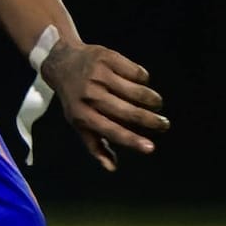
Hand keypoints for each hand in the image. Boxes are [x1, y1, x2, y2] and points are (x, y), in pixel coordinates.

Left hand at [41, 41, 167, 171]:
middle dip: (151, 121)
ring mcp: (99, 75)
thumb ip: (95, 145)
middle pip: (128, 111)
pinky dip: (143, 79)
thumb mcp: (78, 122)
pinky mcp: (108, 57)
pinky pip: (137, 72)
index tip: (151, 148)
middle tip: (164, 125)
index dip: (132, 141)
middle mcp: (90, 95)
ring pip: (137, 91)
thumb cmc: (76, 99)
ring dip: (152, 100)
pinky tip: (140, 83)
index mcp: (82, 114)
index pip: (111, 131)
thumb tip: (113, 168)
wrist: (62, 62)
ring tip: (156, 104)